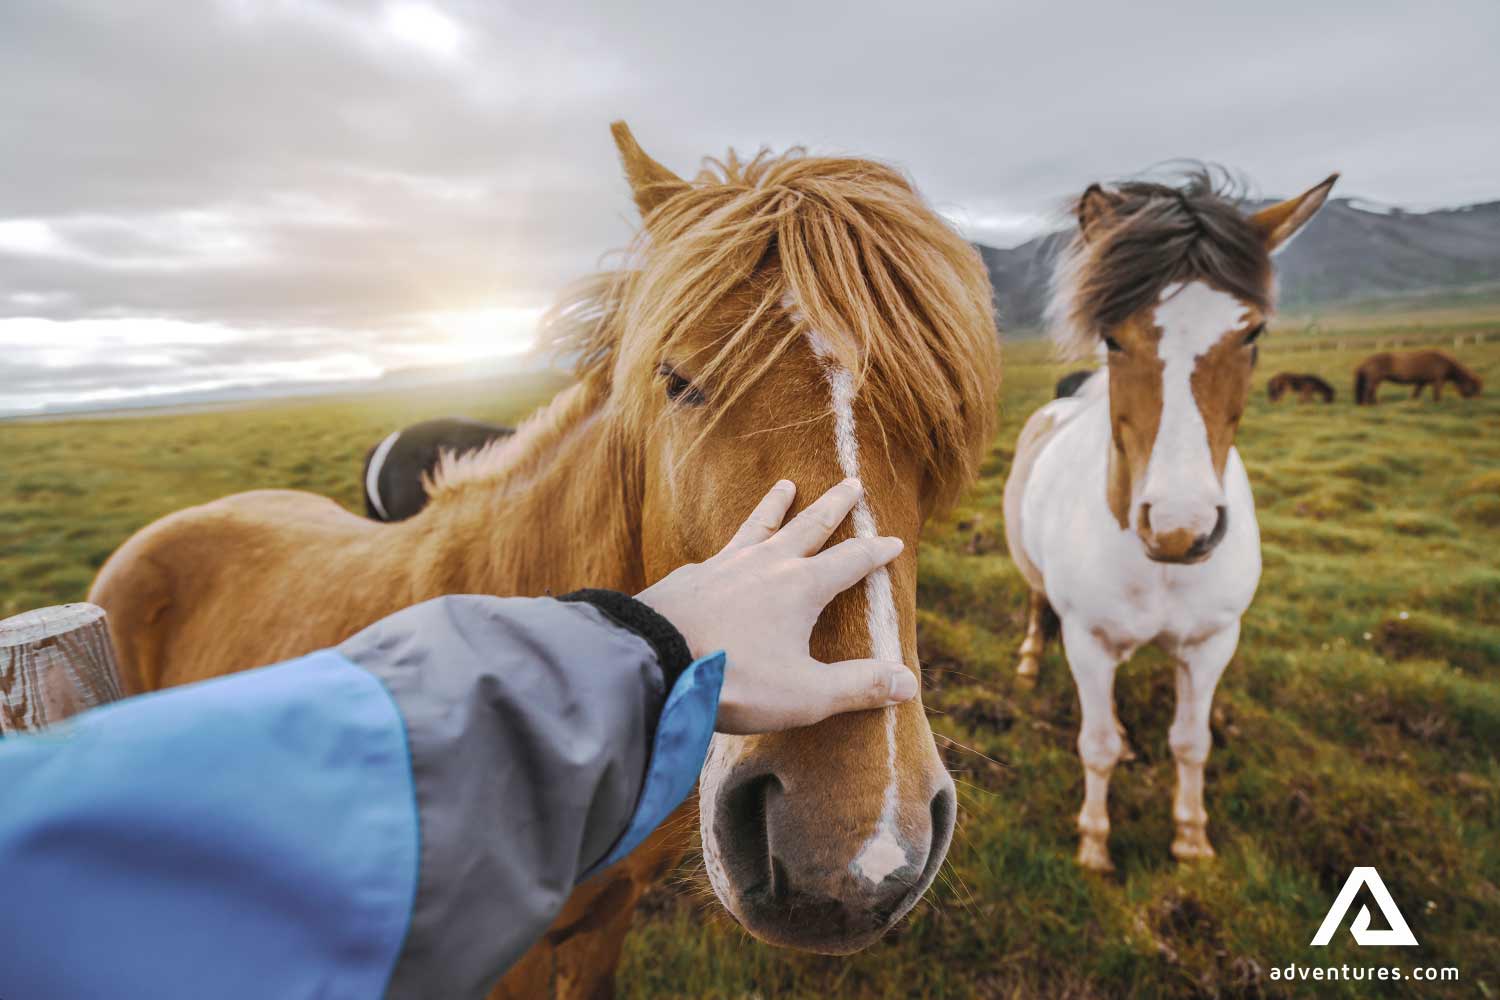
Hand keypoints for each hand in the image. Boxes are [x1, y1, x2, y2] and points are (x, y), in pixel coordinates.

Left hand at [636, 478, 915, 734]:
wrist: (651, 658)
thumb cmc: (733, 677)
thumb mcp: (804, 694)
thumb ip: (857, 687)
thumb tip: (909, 682)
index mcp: (801, 586)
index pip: (850, 560)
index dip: (875, 552)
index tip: (895, 540)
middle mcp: (766, 563)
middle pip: (809, 525)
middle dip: (834, 505)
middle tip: (852, 481)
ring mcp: (725, 565)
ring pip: (758, 525)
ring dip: (775, 505)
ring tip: (785, 485)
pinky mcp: (690, 576)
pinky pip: (719, 551)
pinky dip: (732, 544)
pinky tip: (724, 551)